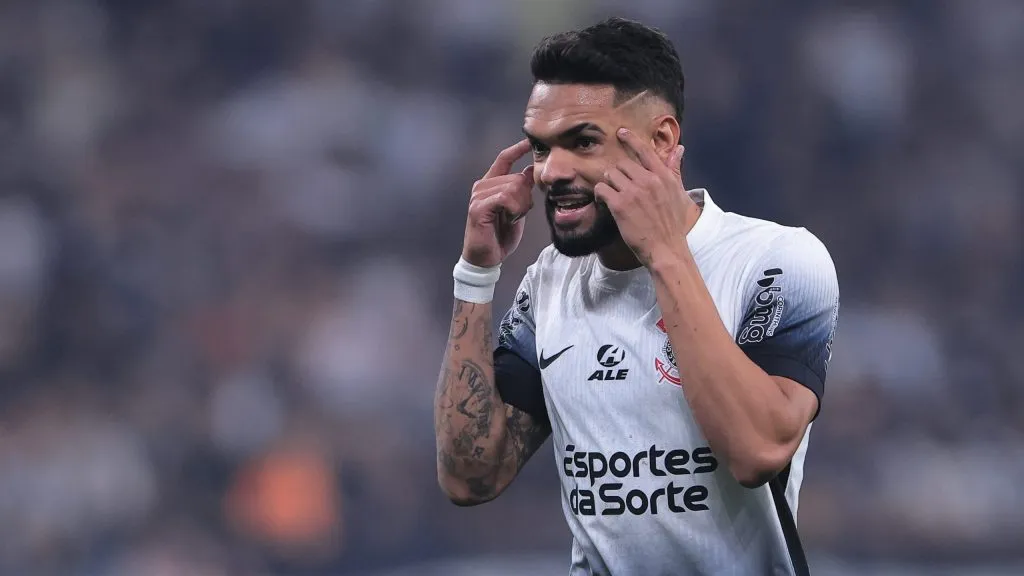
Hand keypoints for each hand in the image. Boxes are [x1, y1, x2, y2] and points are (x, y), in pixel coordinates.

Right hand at [462, 139, 534, 266]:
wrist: (487, 258)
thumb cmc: (500, 235)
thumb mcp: (517, 208)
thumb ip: (522, 190)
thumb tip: (531, 170)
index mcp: (490, 184)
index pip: (503, 159)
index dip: (517, 149)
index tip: (529, 141)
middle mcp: (482, 186)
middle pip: (518, 177)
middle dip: (526, 198)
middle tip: (516, 215)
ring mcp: (478, 196)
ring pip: (514, 187)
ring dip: (520, 207)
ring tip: (511, 218)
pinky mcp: (478, 207)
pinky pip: (507, 198)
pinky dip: (514, 210)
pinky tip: (508, 219)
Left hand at [595, 128, 694, 266]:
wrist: (666, 249)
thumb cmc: (673, 225)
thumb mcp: (678, 194)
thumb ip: (674, 170)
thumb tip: (680, 148)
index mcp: (663, 177)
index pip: (645, 151)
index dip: (631, 139)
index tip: (621, 132)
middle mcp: (649, 180)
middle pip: (623, 164)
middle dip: (618, 174)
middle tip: (619, 187)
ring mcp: (634, 192)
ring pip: (610, 175)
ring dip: (609, 184)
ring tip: (613, 197)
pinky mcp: (620, 205)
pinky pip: (602, 189)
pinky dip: (600, 194)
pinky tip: (605, 202)